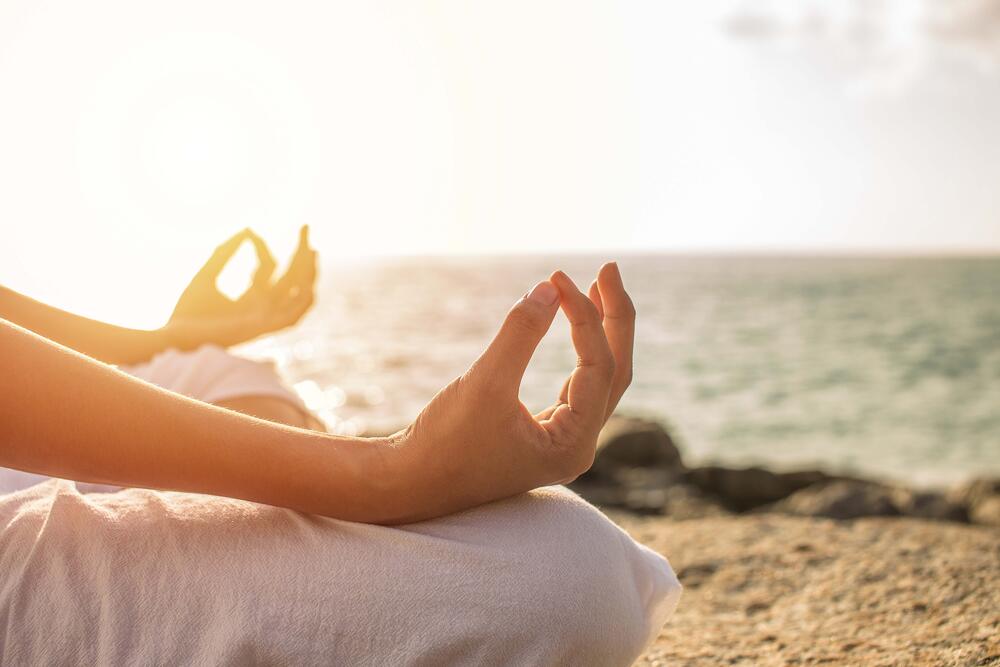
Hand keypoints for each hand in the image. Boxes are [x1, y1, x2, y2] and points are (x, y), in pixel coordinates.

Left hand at [164, 226, 316, 349]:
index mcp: (251, 299)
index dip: (263, 247)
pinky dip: (303, 301)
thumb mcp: (208, 274)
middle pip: (291, 279)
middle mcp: (263, 309)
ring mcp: (265, 320)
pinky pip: (292, 318)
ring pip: (298, 297)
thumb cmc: (187, 311)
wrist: (174, 337)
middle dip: (300, 253)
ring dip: (308, 274)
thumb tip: (248, 228)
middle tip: (305, 227)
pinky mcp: (262, 329)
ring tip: (311, 249)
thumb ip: (225, 253)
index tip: (250, 232)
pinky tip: (306, 281)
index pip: (269, 268)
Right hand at [386, 262, 634, 521]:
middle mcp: (577, 445)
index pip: (599, 368)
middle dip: (614, 318)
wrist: (408, 483)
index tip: (557, 277)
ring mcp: (562, 441)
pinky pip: (577, 386)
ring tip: (596, 286)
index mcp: (573, 444)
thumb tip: (549, 289)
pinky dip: (579, 351)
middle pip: (615, 372)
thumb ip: (519, 335)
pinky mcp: (543, 433)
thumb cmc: (444, 442)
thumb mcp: (483, 383)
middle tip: (610, 267)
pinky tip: (575, 324)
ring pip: (599, 379)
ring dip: (601, 332)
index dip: (585, 316)